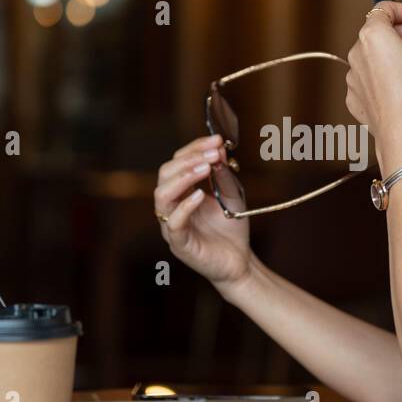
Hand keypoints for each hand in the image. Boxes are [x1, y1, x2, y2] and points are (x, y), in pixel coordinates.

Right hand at [154, 134, 251, 288]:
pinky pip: (174, 223)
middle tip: (213, 154)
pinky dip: (185, 206)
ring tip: (205, 168)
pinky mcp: (179, 244)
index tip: (217, 140)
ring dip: (183, 177)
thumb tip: (219, 150)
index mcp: (181, 191)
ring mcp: (172, 224)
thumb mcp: (232, 195)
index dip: (195, 148)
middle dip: (189, 159)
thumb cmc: (231, 227)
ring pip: (162, 196)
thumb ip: (224, 174)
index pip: (178, 162)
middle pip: (165, 174)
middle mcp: (171, 205)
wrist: (239, 261)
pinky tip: (200, 195)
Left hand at [345, 0, 401, 169]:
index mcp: (372, 33)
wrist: (401, 128)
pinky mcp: (354, 96)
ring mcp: (352, 75)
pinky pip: (368, 78)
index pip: (385, 8)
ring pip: (373, 56)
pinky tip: (400, 87)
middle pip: (378, 32)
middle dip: (401, 34)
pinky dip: (382, 77)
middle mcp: (356, 51)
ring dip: (391, 55)